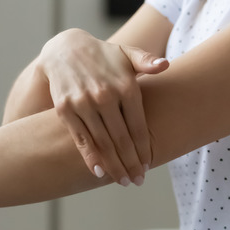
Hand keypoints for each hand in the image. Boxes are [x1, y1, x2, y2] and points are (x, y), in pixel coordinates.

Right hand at [39, 29, 167, 186]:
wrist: (64, 48)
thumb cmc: (103, 55)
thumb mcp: (126, 54)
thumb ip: (146, 61)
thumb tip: (165, 65)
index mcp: (124, 85)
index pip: (138, 126)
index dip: (144, 149)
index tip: (148, 165)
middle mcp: (104, 95)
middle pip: (121, 139)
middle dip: (131, 163)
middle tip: (138, 181)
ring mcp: (83, 103)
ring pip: (102, 142)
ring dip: (114, 165)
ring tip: (123, 180)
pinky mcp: (65, 109)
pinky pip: (80, 138)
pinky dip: (90, 157)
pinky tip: (99, 172)